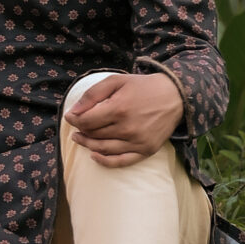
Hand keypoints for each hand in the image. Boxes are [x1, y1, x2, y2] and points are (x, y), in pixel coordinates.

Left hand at [65, 72, 183, 166]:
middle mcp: (128, 128)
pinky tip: (94, 156)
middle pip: (94, 135)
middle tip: (76, 127)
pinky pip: (122, 161)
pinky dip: (105, 161)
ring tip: (80, 139)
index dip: (74, 120)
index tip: (70, 117)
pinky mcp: (147, 150)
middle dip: (81, 130)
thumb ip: (92, 95)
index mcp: (118, 108)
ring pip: (104, 149)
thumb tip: (73, 112)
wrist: (174, 96)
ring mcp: (138, 141)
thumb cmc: (142, 87)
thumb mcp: (115, 81)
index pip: (87, 121)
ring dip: (88, 145)